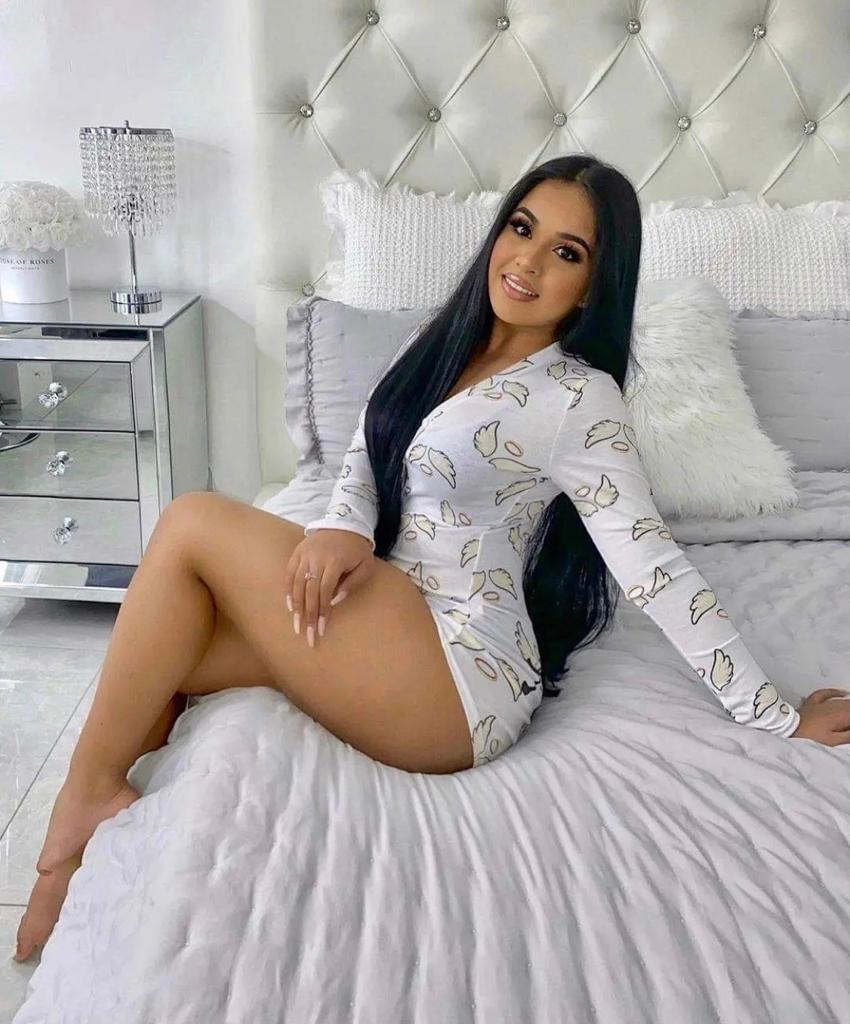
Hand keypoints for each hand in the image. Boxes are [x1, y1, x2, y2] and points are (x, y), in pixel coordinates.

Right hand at [283, 530, 375, 647]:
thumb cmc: (358, 549)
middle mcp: (316, 558)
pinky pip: (289, 573)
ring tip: (297, 625)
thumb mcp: (365, 566)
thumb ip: (352, 584)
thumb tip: (335, 601)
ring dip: (296, 607)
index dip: (322, 612)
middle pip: (309, 591)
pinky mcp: (297, 552)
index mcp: (335, 561)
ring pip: (297, 584)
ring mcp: (305, 554)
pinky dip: (288, 590)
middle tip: (307, 635)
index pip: (325, 592)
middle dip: (307, 615)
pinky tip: (290, 606)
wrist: (345, 523)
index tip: (321, 629)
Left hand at [788, 688, 849, 745]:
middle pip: (849, 705)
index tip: (849, 726)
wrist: (789, 729)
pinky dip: (835, 692)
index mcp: (840, 715)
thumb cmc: (811, 738)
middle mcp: (833, 706)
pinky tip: (843, 692)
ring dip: (848, 704)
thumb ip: (849, 735)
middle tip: (848, 721)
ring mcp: (822, 703)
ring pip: (842, 700)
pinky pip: (826, 693)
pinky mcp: (813, 702)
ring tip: (848, 712)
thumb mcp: (833, 741)